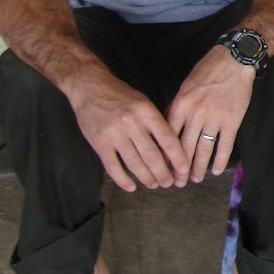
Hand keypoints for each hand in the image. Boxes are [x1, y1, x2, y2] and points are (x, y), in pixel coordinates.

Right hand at [65, 70, 187, 193]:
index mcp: (146, 111)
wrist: (89, 87)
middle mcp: (131, 123)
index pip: (166, 138)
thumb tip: (169, 147)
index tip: (183, 169)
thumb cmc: (120, 94)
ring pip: (134, 163)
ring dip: (146, 178)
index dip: (177, 156)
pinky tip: (131, 187)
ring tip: (154, 185)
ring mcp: (114, 134)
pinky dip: (123, 180)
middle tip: (169, 183)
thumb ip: (154, 122)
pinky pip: (113, 167)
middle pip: (151, 155)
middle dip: (162, 173)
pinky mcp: (99, 143)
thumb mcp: (142, 101)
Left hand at [166, 46, 256, 182]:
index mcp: (181, 104)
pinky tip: (216, 170)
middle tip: (177, 182)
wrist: (234, 61)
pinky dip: (220, 160)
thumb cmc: (208, 70)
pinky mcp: (232, 121)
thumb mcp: (185, 85)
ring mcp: (215, 118)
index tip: (163, 166)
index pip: (169, 135)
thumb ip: (177, 106)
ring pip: (204, 149)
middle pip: (185, 147)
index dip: (165, 154)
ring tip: (195, 179)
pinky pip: (224, 145)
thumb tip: (167, 124)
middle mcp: (196, 114)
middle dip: (180, 168)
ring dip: (199, 167)